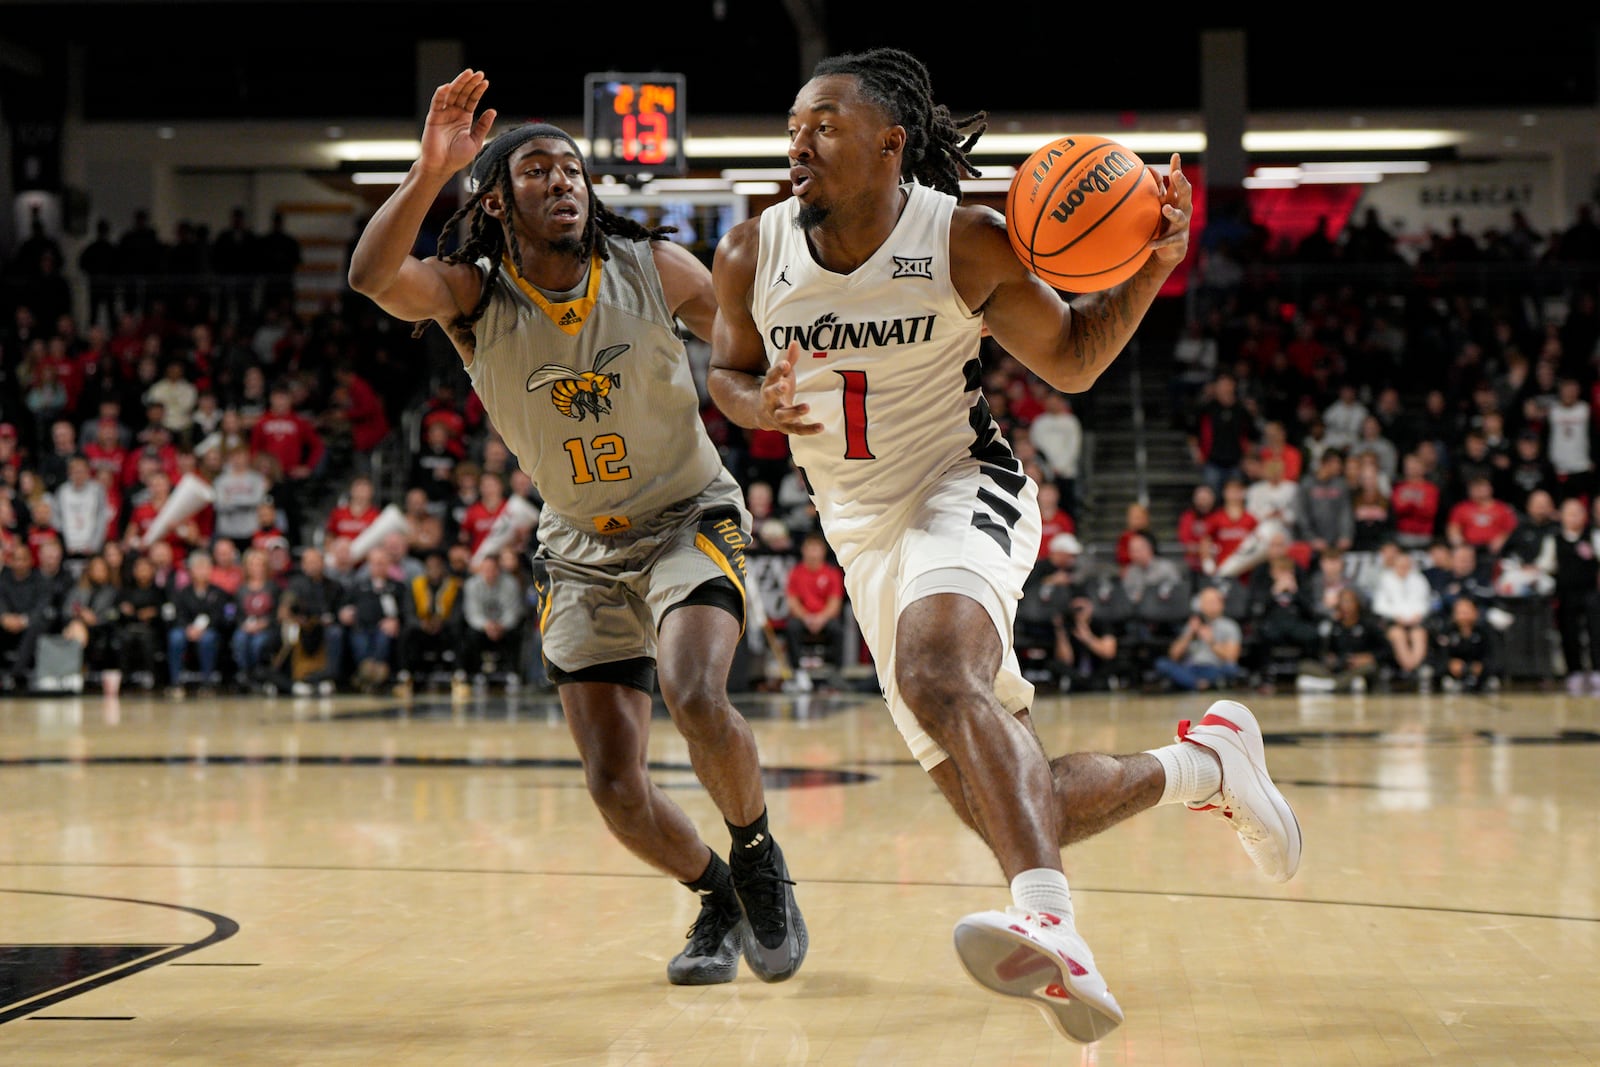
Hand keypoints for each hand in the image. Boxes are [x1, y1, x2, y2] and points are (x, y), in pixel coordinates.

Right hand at [420, 69, 496, 177]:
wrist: (442, 167)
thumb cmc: (458, 157)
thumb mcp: (476, 141)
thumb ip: (483, 126)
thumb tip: (493, 110)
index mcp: (464, 118)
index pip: (472, 100)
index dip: (478, 90)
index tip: (485, 81)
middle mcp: (454, 113)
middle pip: (462, 93)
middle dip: (470, 83)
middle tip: (478, 74)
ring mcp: (443, 114)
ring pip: (451, 94)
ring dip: (459, 83)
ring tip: (467, 74)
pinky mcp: (433, 117)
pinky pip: (437, 103)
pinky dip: (441, 94)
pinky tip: (448, 86)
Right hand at [760, 342, 822, 434]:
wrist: (764, 415)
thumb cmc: (777, 391)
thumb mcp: (782, 376)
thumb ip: (789, 361)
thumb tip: (795, 342)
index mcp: (768, 386)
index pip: (771, 376)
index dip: (777, 370)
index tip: (786, 363)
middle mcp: (770, 402)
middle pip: (770, 396)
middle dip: (776, 390)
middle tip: (785, 385)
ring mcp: (777, 416)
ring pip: (783, 416)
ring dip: (794, 411)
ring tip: (807, 406)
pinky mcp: (787, 428)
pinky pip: (797, 430)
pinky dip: (809, 429)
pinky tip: (821, 426)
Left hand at [1148, 154, 1192, 268]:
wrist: (1170, 250)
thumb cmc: (1164, 222)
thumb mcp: (1161, 204)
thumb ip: (1157, 187)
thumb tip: (1148, 168)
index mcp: (1178, 199)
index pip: (1178, 182)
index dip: (1177, 169)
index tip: (1175, 155)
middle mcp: (1183, 210)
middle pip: (1185, 194)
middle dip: (1181, 183)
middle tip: (1176, 174)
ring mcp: (1182, 225)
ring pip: (1179, 217)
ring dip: (1172, 212)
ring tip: (1165, 208)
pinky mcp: (1178, 241)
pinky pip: (1168, 241)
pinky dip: (1159, 242)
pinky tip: (1150, 244)